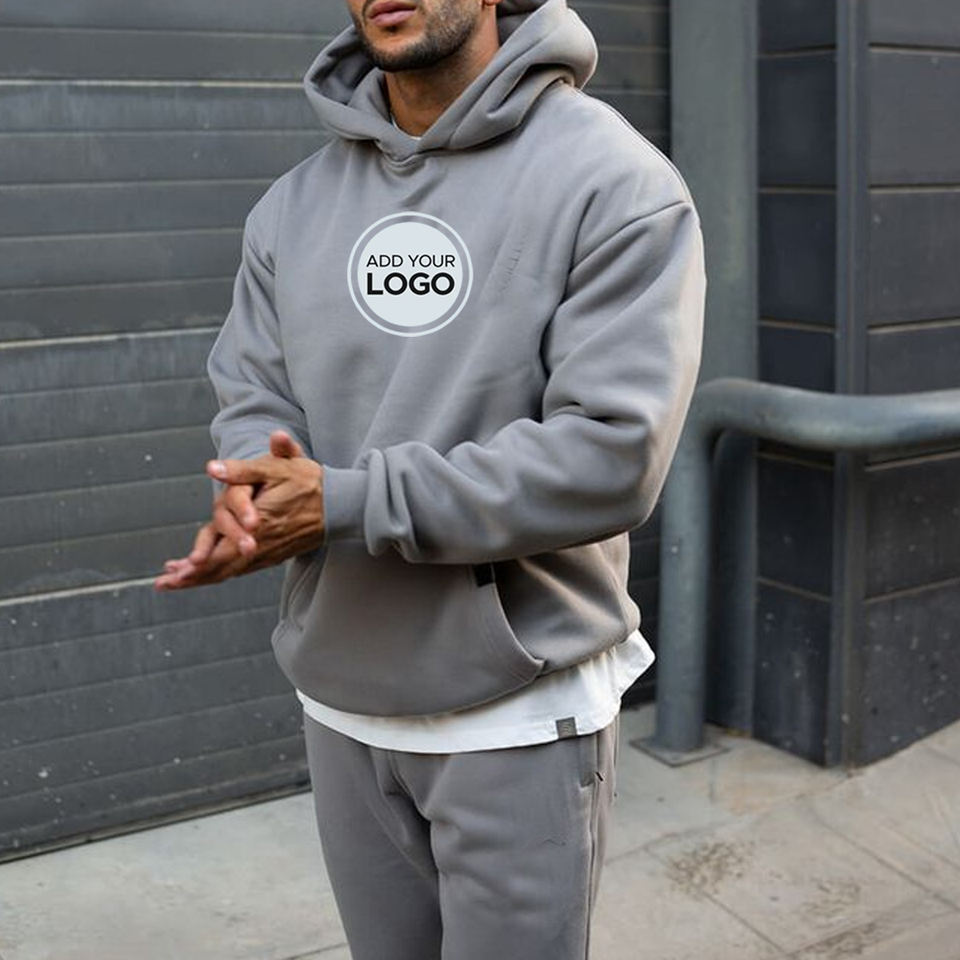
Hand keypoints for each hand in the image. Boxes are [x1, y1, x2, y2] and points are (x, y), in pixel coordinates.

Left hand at [154, 431, 323, 590]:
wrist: (342, 504)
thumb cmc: (311, 483)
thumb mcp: (280, 467)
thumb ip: (246, 468)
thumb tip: (213, 467)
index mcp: (258, 523)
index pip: (221, 549)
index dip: (196, 563)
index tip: (173, 572)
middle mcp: (262, 543)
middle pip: (221, 567)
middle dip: (192, 577)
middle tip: (165, 585)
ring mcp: (269, 551)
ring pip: (231, 571)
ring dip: (204, 578)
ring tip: (177, 583)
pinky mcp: (275, 554)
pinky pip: (243, 569)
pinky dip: (222, 573)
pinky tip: (208, 573)